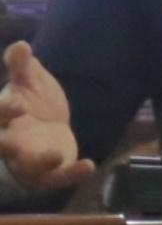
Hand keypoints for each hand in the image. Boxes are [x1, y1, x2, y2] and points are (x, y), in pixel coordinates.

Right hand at [0, 41, 94, 193]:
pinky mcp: (49, 175)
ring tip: (55, 155)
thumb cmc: (31, 104)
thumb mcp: (28, 82)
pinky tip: (89, 165)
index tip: (17, 104)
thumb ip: (22, 67)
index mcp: (3, 119)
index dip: (3, 111)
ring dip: (39, 163)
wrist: (48, 129)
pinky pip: (57, 179)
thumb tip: (20, 45)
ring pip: (27, 167)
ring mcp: (28, 162)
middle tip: (10, 143)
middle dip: (5, 145)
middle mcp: (10, 143)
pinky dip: (71, 174)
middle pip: (3, 146)